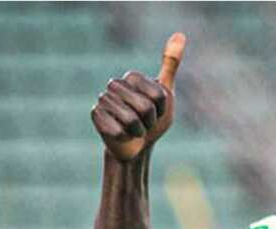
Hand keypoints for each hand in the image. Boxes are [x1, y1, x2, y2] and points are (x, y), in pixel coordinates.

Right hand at [91, 32, 186, 160]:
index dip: (162, 108)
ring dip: (139, 131)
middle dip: (150, 120)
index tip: (157, 111)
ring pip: (131, 120)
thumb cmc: (153, 120)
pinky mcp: (95, 116)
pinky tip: (122, 135)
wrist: (137, 146)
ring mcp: (103, 100)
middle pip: (145, 106)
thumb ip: (170, 64)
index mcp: (132, 77)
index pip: (157, 95)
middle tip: (144, 122)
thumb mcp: (166, 93)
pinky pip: (118, 131)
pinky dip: (126, 137)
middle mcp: (114, 85)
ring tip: (134, 129)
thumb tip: (180, 34)